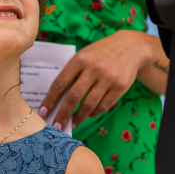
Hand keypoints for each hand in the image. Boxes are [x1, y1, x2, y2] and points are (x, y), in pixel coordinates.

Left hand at [39, 30, 157, 128]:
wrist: (131, 47)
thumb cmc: (101, 53)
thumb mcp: (84, 55)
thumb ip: (72, 72)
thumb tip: (56, 97)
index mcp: (79, 59)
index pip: (60, 83)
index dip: (50, 99)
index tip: (43, 112)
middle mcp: (93, 68)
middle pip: (73, 97)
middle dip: (63, 114)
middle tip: (57, 126)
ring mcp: (108, 78)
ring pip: (89, 105)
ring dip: (79, 117)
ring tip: (73, 123)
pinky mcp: (120, 87)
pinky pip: (103, 106)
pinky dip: (93, 113)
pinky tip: (88, 115)